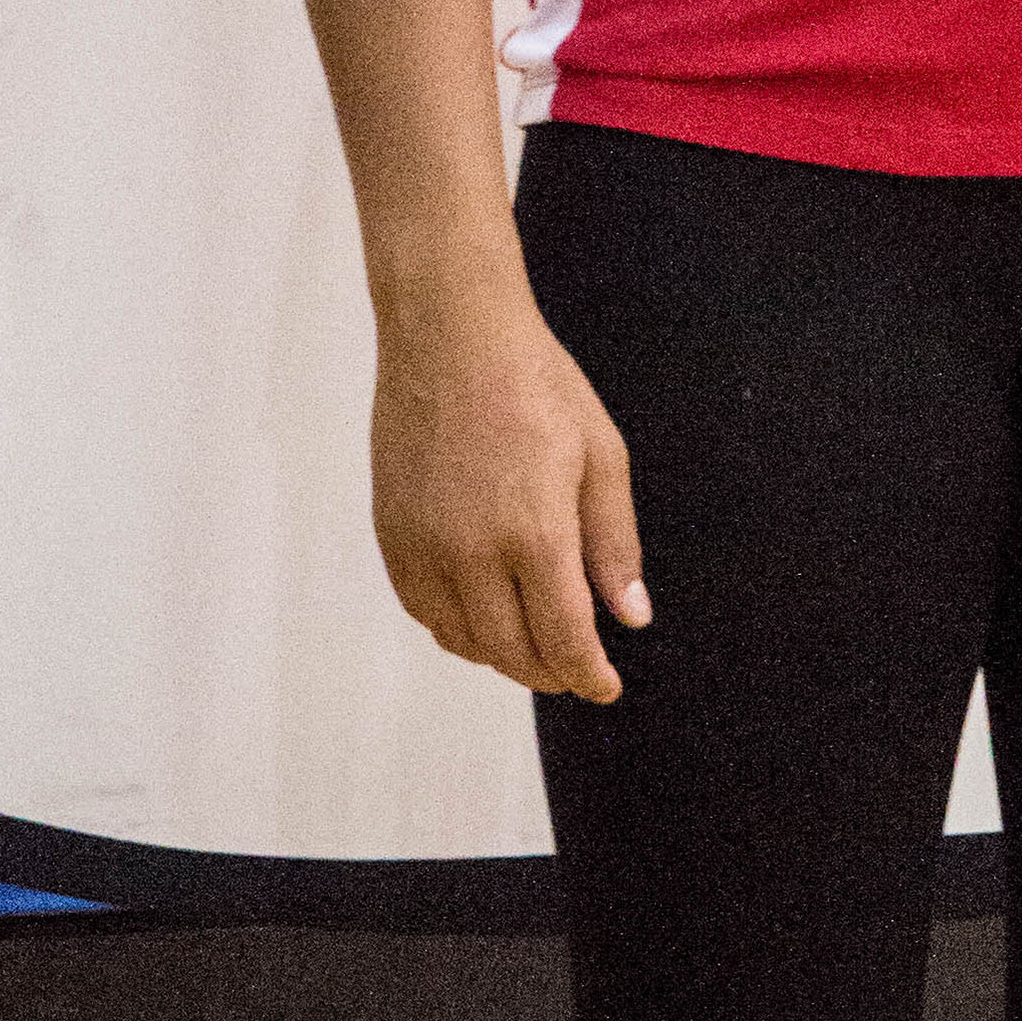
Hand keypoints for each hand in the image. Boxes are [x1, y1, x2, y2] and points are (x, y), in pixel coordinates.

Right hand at [370, 293, 648, 700]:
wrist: (450, 334)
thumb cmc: (534, 383)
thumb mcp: (601, 455)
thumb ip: (614, 544)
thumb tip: (630, 616)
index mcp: (534, 533)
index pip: (564, 640)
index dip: (589, 676)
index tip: (606, 686)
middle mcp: (471, 553)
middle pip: (513, 653)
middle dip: (552, 672)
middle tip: (577, 670)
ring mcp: (424, 547)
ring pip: (464, 642)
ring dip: (504, 656)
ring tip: (535, 645)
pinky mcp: (391, 535)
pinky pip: (423, 611)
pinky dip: (456, 630)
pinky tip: (483, 615)